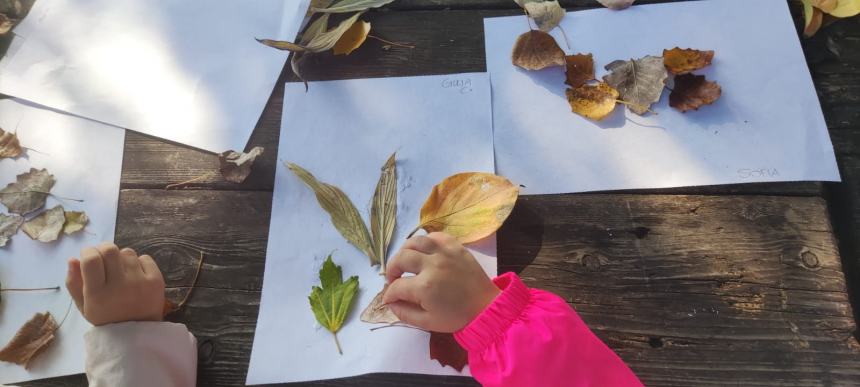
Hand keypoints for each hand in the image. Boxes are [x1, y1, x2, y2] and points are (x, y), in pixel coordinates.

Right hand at [65, 242, 164, 325]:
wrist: (138, 335)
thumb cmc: (107, 319)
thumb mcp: (84, 307)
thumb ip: (74, 283)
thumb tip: (73, 258)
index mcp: (97, 294)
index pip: (91, 259)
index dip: (88, 252)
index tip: (88, 257)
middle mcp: (119, 286)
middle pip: (110, 250)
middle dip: (104, 249)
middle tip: (104, 258)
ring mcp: (140, 282)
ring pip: (127, 252)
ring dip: (121, 258)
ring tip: (121, 272)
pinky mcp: (157, 281)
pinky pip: (145, 258)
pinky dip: (139, 263)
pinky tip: (136, 276)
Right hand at [383, 232, 499, 332]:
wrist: (486, 307)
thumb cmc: (456, 316)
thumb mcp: (427, 322)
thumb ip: (404, 313)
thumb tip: (390, 302)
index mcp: (425, 287)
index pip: (396, 287)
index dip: (389, 294)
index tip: (389, 298)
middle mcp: (432, 265)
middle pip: (401, 258)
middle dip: (391, 270)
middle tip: (393, 279)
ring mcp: (444, 252)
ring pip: (415, 241)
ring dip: (404, 251)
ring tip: (405, 261)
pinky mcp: (455, 246)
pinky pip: (435, 236)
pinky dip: (425, 241)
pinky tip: (424, 252)